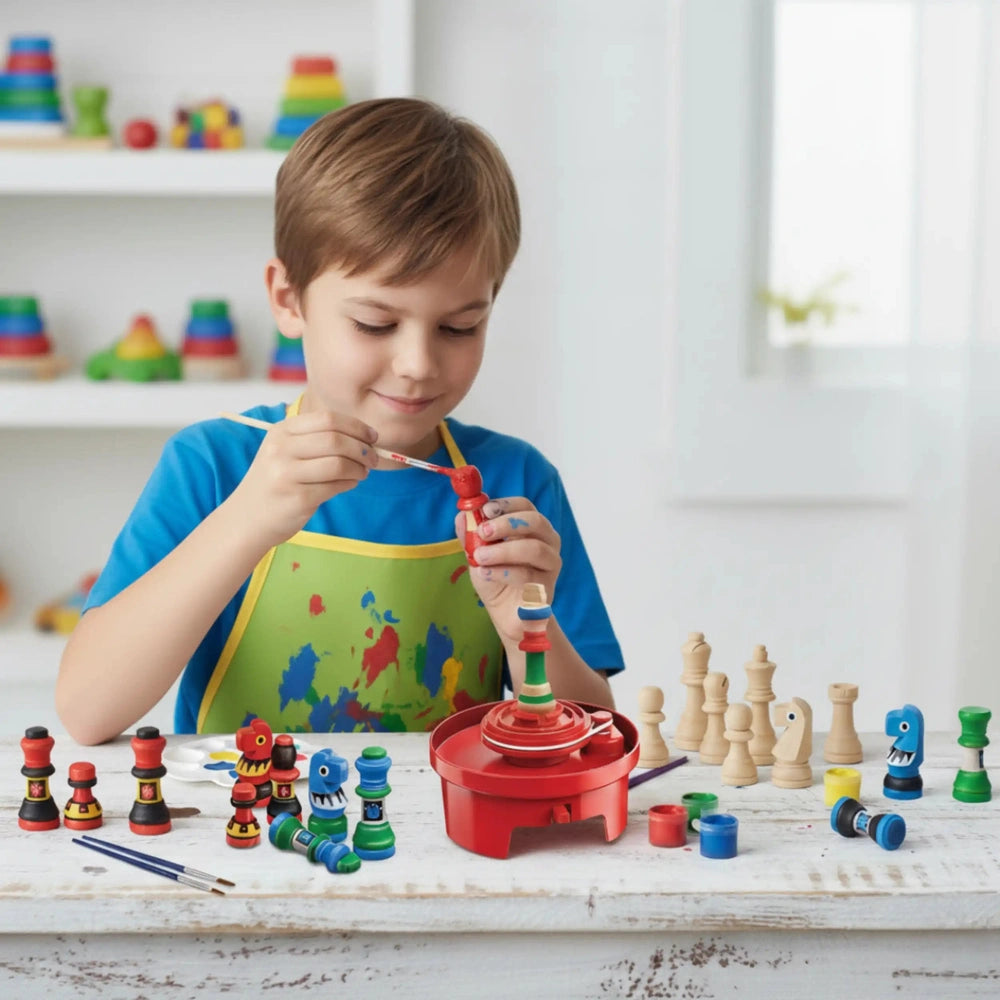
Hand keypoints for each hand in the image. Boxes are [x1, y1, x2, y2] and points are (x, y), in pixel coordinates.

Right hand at [229, 410, 377, 549]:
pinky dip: (350, 483)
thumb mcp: (285, 451)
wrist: (247, 518)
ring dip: (359, 468)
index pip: (327, 419)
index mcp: (281, 432)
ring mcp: (287, 474)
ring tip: (363, 472)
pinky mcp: (297, 498)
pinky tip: (350, 483)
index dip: (356, 427)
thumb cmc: (276, 482)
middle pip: (335, 440)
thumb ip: (317, 440)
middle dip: (362, 448)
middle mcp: (281, 450)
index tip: (372, 437)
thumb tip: (365, 438)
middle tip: (374, 458)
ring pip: (339, 464)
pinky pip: (335, 486)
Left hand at [456, 497, 561, 642]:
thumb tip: (462, 515)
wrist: (506, 614)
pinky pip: (528, 575)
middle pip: (536, 521)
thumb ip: (471, 535)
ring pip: (535, 549)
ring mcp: (551, 565)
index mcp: (532, 527)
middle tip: (482, 532)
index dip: (506, 505)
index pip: (526, 506)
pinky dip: (502, 572)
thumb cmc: (496, 577)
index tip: (485, 510)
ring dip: (503, 550)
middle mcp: (548, 542)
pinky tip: (484, 573)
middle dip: (506, 524)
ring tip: (479, 557)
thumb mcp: (478, 554)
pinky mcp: (547, 587)